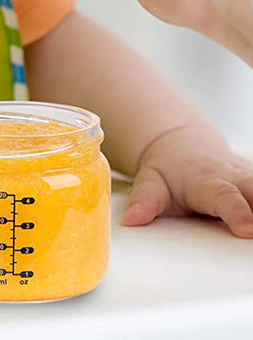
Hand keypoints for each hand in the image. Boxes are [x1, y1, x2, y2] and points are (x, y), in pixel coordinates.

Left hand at [124, 124, 252, 237]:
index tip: (246, 229)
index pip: (225, 198)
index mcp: (208, 181)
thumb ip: (145, 201)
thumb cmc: (168, 168)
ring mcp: (252, 182)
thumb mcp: (151, 180)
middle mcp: (235, 179)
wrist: (181, 143)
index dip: (237, 212)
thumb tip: (133, 220)